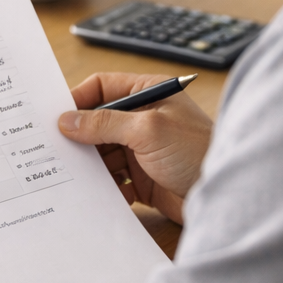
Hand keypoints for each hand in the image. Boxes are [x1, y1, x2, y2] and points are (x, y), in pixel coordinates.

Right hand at [58, 72, 213, 222]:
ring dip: (92, 166)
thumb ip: (105, 123)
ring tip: (79, 177)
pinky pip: (113, 180)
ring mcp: (142, 149)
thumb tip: (67, 120)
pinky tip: (109, 194)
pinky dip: (107, 187)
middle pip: (97, 122)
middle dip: (79, 138)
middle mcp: (143, 119)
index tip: (54, 117)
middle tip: (57, 150)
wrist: (228, 195)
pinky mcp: (143, 178)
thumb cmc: (199, 152)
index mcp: (148, 94)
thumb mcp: (148, 129)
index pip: (102, 87)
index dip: (77, 100)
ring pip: (102, 153)